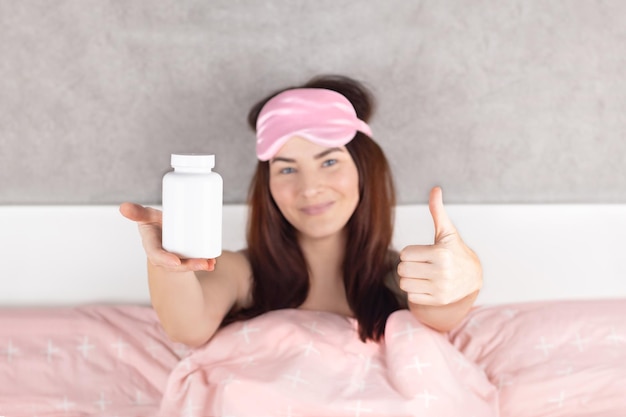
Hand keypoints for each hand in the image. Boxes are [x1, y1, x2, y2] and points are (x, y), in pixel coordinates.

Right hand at [119, 203, 215, 271]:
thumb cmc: (155, 224)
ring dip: (199, 266)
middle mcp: (162, 256)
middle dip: (190, 265)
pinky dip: (204, 264)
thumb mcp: (147, 217)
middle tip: (205, 262)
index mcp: (151, 246)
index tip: (177, 262)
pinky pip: (193, 264)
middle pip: (175, 265)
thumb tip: (123, 207)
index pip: (156, 255)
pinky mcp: (185, 259)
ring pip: (186, 266)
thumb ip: (138, 212)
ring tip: (211, 263)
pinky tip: (213, 263)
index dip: (165, 260)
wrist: (163, 233)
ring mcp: (174, 259)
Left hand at [397, 187, 481, 305]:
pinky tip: (427, 285)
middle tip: (421, 264)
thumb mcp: (447, 231)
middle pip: (402, 269)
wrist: (473, 276)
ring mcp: (440, 289)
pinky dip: (415, 291)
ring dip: (410, 279)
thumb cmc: (455, 250)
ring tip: (423, 274)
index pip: (405, 254)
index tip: (423, 253)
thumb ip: (437, 211)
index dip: (410, 252)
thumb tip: (435, 189)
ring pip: (404, 284)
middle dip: (408, 265)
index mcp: (441, 253)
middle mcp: (441, 272)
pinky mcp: (438, 300)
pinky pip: (411, 296)